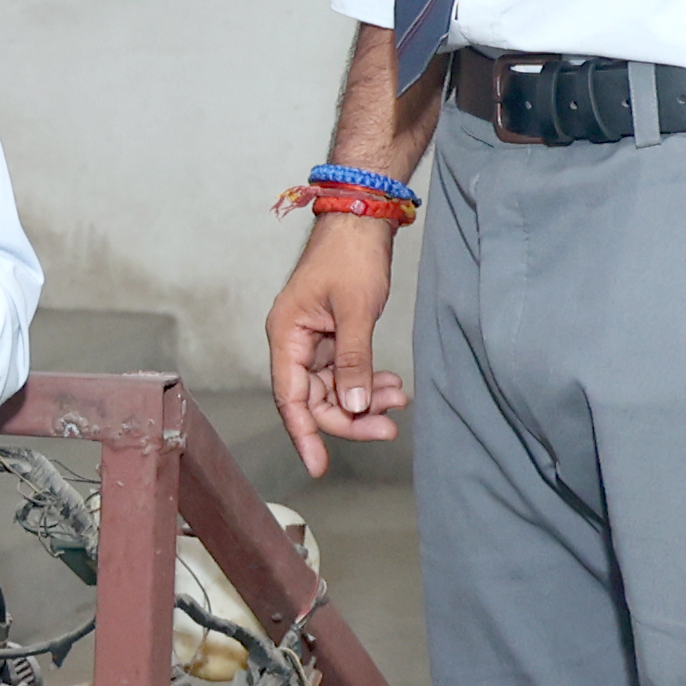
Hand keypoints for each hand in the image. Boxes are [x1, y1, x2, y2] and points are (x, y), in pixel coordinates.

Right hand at [266, 220, 411, 477]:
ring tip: (399, 398)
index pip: (290, 397)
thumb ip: (353, 361)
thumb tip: (353, 406)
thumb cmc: (350, 256)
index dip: (305, 433)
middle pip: (315, 399)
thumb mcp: (355, 311)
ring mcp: (313, 341)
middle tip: (387, 427)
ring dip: (365, 399)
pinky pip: (347, 372)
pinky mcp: (332, 337)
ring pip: (335, 389)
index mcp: (286, 335)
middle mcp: (294, 342)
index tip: (318, 465)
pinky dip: (369, 381)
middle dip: (351, 416)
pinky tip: (393, 385)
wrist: (362, 220)